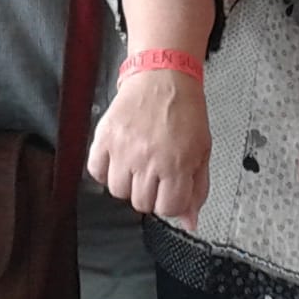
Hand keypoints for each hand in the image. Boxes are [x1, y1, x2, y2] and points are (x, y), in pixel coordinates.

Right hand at [87, 67, 209, 224]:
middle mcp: (148, 160)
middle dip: (150, 192)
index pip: (166, 209)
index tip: (170, 188)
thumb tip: (190, 223)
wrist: (163, 76)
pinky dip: (105, 169)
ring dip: (128, 182)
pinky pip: (96, 171)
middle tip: (155, 172)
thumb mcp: (202, 151)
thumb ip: (198, 189)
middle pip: (140, 204)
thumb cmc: (185, 111)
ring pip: (117, 191)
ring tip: (137, 162)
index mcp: (176, 165)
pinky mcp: (104, 137)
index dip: (170, 201)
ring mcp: (123, 149)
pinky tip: (119, 157)